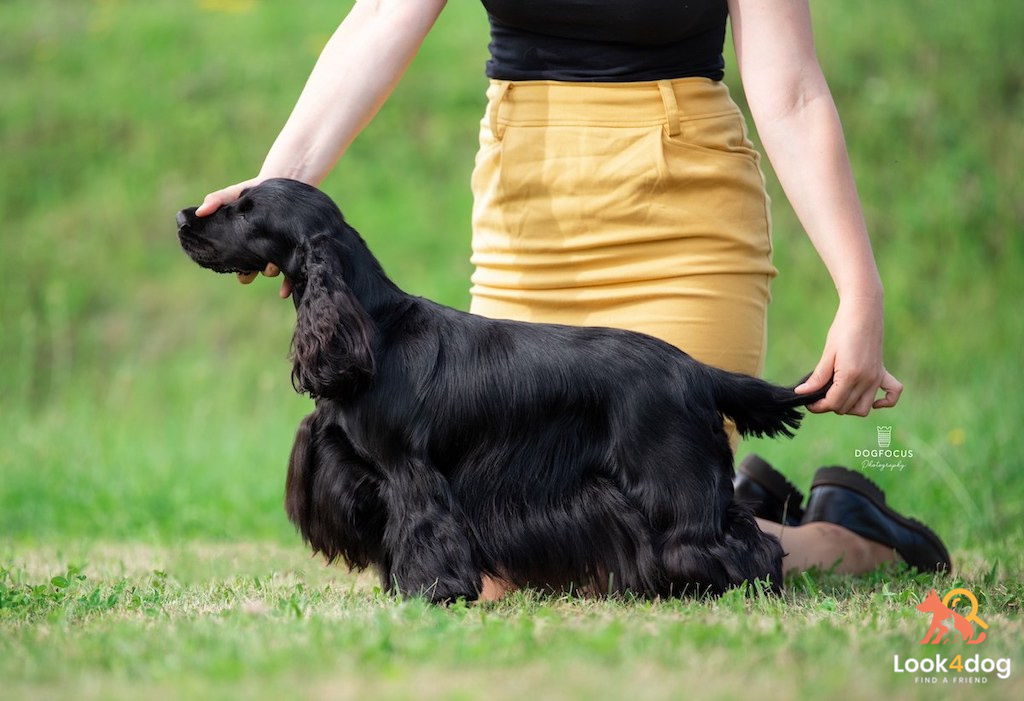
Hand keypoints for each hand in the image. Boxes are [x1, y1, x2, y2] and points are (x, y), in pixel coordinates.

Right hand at [196, 177, 291, 297]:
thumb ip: (217, 200)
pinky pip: (292, 272)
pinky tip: (282, 292)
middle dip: (248, 273)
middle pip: (251, 271)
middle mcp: (259, 250)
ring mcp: (277, 251)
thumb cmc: (257, 190)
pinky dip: (287, 283)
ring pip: (271, 270)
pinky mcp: (294, 249)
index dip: (232, 265)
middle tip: (249, 270)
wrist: (287, 182)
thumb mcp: (236, 193)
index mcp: (243, 241)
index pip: (234, 261)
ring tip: (271, 266)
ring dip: (269, 271)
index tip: (232, 265)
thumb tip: (200, 211)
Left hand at [795, 297, 902, 415]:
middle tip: (818, 395)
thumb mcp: (828, 353)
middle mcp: (867, 380)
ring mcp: (876, 377)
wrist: (863, 311)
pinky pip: (893, 394)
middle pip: (846, 407)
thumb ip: (817, 377)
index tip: (808, 401)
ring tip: (837, 394)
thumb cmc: (843, 329)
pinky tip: (872, 400)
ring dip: (850, 406)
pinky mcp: (883, 372)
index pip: (833, 403)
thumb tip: (802, 393)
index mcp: (850, 375)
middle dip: (830, 405)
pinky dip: (884, 402)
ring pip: (864, 408)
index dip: (818, 406)